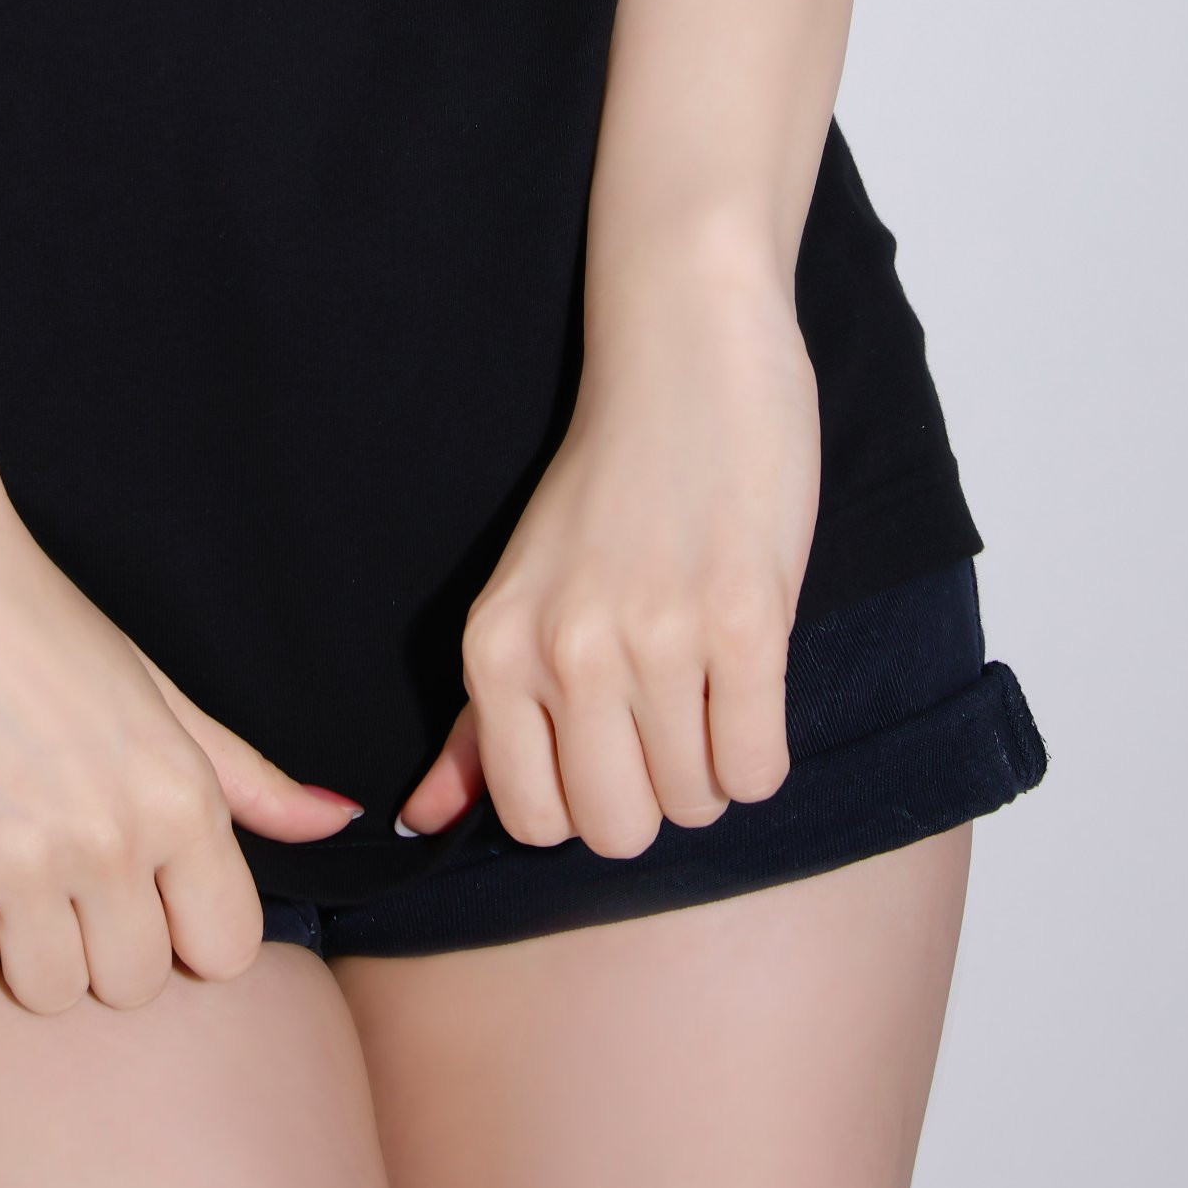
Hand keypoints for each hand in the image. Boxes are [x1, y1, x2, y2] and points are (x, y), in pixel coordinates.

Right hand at [0, 483, 359, 1014]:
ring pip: (50, 992)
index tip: (146, 887)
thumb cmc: (33, 612)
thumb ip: (245, 775)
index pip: (226, 954)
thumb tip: (337, 820)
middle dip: (103, 943)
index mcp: (177, 795)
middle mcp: (108, 838)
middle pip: (134, 986)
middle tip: (63, 865)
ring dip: (27, 941)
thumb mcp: (153, 687)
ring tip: (5, 853)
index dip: (185, 927)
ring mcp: (15, 858)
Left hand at [399, 256, 819, 860]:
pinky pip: (759, 769)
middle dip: (655, 796)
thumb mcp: (522, 593)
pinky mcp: (745, 623)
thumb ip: (482, 717)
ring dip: (715, 762)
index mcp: (496, 646)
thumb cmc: (611, 482)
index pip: (535, 823)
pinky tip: (749, 674)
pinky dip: (764, 747)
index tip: (610, 737)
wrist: (685, 354)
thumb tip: (423, 825)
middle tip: (670, 713)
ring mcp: (655, 637)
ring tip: (710, 675)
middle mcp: (564, 649)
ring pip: (696, 805)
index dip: (587, 799)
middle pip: (618, 833)